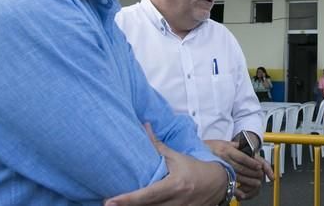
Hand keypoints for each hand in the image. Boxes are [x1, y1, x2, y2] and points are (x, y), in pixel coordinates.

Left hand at [104, 124, 227, 205]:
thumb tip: (144, 126)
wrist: (218, 183)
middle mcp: (176, 202)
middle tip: (106, 203)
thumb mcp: (177, 156)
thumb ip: (157, 146)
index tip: (110, 201)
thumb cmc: (195, 168)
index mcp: (175, 185)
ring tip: (118, 205)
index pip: (147, 194)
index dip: (128, 199)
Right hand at [205, 138, 272, 199]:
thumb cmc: (208, 147)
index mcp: (227, 150)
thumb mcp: (222, 142)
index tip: (259, 166)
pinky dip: (235, 189)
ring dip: (247, 181)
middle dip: (252, 173)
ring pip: (236, 177)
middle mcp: (224, 160)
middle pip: (241, 168)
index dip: (252, 162)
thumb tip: (245, 146)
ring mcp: (219, 169)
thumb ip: (234, 145)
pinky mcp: (216, 177)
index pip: (242, 157)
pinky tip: (241, 193)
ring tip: (256, 184)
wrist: (194, 151)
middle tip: (260, 176)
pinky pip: (227, 184)